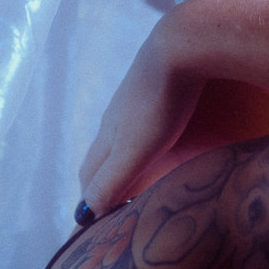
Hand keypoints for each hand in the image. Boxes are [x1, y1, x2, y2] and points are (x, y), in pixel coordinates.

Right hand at [78, 11, 203, 216]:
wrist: (181, 45)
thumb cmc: (158, 101)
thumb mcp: (134, 149)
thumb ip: (112, 181)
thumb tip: (87, 214)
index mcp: (107, 134)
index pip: (89, 175)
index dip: (89, 199)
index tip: (94, 223)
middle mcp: (116, 116)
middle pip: (101, 155)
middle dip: (101, 181)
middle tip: (111, 205)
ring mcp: (136, 98)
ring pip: (121, 135)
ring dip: (122, 159)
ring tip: (135, 177)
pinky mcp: (158, 84)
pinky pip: (143, 119)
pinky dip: (143, 139)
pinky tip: (161, 139)